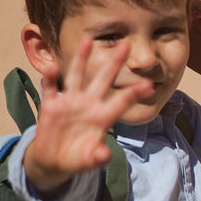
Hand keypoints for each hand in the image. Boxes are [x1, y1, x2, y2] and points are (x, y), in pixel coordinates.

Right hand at [24, 37, 150, 191]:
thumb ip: (98, 157)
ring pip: (77, 76)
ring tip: (87, 40)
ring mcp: (70, 102)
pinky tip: (52, 69)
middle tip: (126, 44)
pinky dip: (50, 79)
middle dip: (114, 63)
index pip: (121, 102)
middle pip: (103, 80)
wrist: (54, 161)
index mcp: (102, 117)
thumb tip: (105, 155)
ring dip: (81, 58)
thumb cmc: (78, 159)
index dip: (134, 93)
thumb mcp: (89, 161)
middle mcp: (89, 104)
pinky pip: (51, 88)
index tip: (149, 84)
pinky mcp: (51, 105)